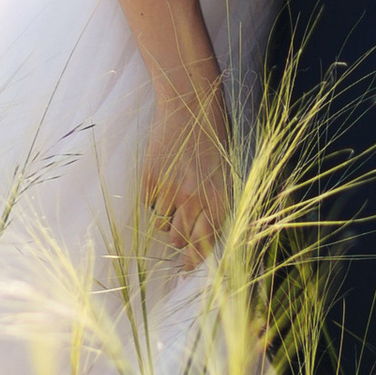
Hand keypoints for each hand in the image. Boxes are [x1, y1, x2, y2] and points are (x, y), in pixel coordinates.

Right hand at [145, 81, 232, 261]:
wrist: (191, 107)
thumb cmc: (214, 140)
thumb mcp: (226, 174)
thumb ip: (216, 206)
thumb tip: (203, 236)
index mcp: (219, 200)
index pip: (204, 244)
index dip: (193, 259)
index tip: (186, 267)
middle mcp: (195, 200)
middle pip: (179, 239)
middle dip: (178, 238)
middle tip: (177, 227)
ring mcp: (171, 190)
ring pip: (161, 224)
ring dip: (165, 218)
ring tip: (172, 197)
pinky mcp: (151, 180)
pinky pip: (149, 204)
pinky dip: (155, 199)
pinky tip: (164, 179)